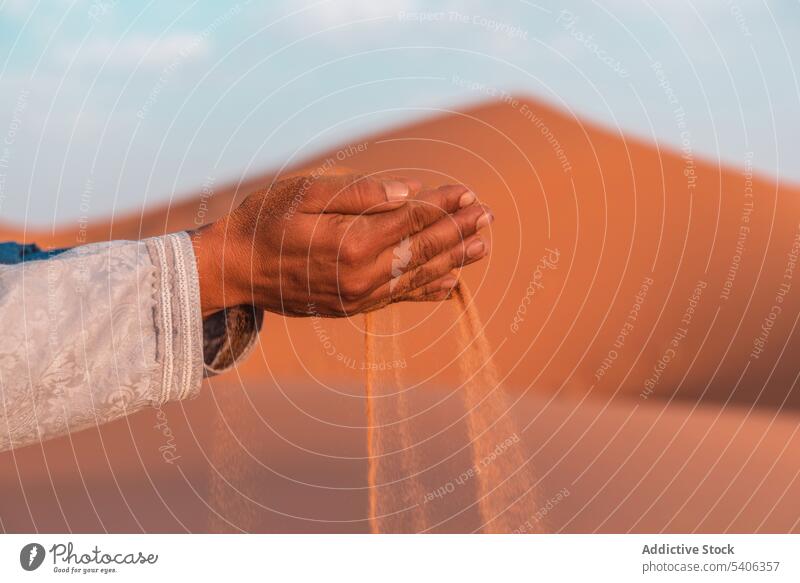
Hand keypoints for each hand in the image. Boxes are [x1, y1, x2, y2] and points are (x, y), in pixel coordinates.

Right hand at [191, 172, 492, 317]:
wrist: (234, 270)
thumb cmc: (264, 221)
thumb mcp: (304, 193)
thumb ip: (359, 194)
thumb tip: (409, 191)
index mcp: (352, 243)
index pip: (411, 221)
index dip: (442, 206)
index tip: (469, 193)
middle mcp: (362, 276)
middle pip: (422, 250)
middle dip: (457, 231)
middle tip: (488, 216)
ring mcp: (359, 296)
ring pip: (417, 276)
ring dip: (452, 260)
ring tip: (483, 247)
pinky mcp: (353, 307)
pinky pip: (398, 298)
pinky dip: (426, 291)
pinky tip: (450, 285)